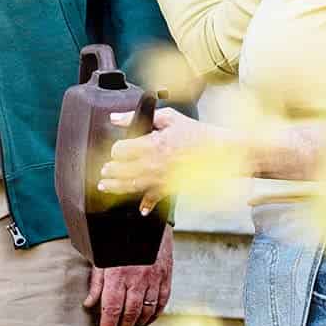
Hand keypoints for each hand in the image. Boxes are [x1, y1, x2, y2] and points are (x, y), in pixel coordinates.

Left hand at [84, 230, 173, 325]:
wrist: (144, 218)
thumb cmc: (118, 238)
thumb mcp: (101, 257)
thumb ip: (96, 283)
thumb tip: (88, 305)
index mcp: (117, 274)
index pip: (111, 309)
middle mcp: (137, 278)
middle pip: (129, 314)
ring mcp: (154, 277)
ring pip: (146, 311)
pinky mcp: (166, 275)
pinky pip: (162, 302)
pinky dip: (154, 315)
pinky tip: (145, 322)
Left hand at [100, 106, 215, 209]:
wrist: (220, 152)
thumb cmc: (196, 133)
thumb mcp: (168, 118)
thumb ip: (137, 117)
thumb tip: (115, 118)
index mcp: (153, 144)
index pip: (121, 150)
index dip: (116, 149)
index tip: (117, 149)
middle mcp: (154, 164)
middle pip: (121, 170)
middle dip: (110, 170)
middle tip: (104, 169)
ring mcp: (161, 178)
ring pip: (130, 186)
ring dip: (115, 186)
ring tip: (105, 185)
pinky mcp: (170, 187)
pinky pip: (154, 198)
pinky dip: (146, 204)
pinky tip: (140, 209)